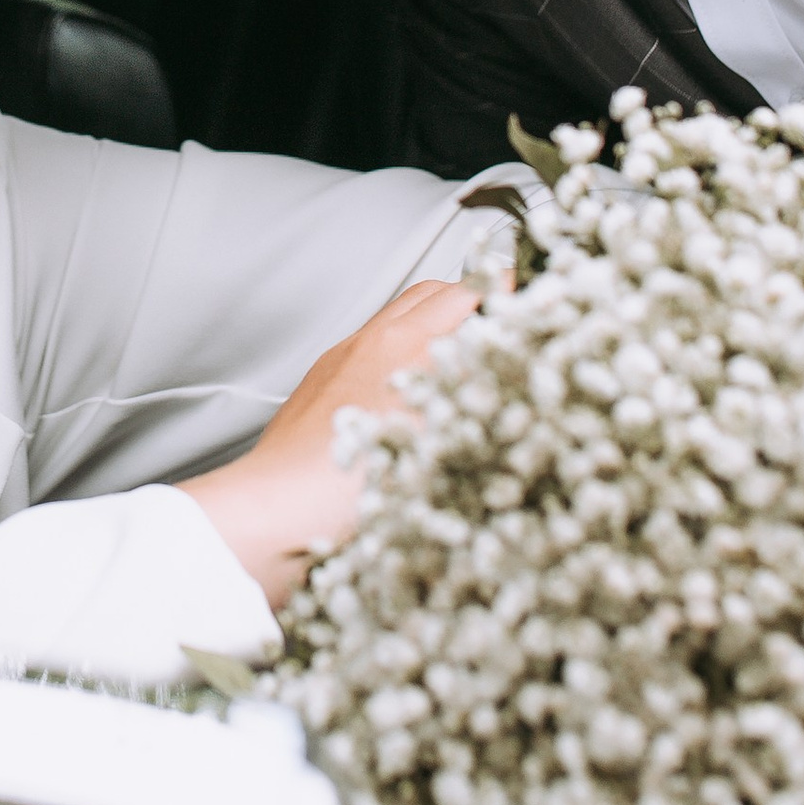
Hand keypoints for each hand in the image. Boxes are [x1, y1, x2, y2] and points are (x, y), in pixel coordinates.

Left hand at [182, 280, 480, 613]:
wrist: (276, 512)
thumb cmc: (350, 490)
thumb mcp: (440, 443)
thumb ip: (475, 397)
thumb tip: (502, 374)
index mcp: (408, 348)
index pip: (467, 292)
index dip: (503, 291)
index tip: (527, 298)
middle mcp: (371, 343)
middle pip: (431, 293)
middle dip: (470, 298)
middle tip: (500, 322)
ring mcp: (340, 360)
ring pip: (396, 319)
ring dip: (430, 324)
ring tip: (458, 358)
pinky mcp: (319, 384)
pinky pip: (366, 348)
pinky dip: (396, 352)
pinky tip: (407, 392)